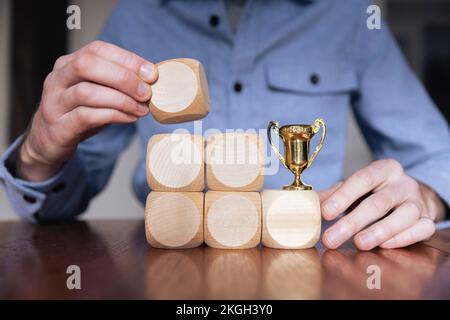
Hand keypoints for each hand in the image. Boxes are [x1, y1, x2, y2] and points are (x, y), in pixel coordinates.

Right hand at [17, 41, 157, 180]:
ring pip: (87, 92)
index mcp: (68, 64)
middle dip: (123, 78)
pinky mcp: (58, 126)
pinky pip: (86, 116)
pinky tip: (129, 118)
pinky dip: (113, 116)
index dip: (127, 59)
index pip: (97, 49)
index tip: (152, 74)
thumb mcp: (97, 92)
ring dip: (121, 100)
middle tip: (146, 93)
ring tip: (141, 109)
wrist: (49, 141)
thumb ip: (117, 83)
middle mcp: (57, 79)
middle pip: (87, 65)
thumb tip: (152, 80)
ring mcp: (54, 102)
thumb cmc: (79, 112)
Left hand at [320, 159, 444, 249]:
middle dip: (352, 222)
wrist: (409, 195)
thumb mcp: (355, 187)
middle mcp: (402, 183)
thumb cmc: (375, 192)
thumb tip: (306, 205)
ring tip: (359, 243)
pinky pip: (421, 229)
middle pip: (378, 203)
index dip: (342, 196)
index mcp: (383, 169)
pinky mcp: (428, 219)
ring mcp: (417, 201)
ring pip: (403, 216)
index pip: (362, 180)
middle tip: (331, 238)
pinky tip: (384, 245)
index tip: (324, 212)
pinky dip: (403, 238)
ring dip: (379, 232)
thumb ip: (333, 195)